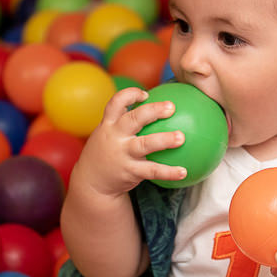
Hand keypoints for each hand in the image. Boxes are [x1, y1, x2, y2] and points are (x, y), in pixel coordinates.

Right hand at [71, 87, 186, 198]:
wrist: (92, 182)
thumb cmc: (107, 152)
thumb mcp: (108, 133)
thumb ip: (124, 121)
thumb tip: (155, 106)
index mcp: (109, 124)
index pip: (116, 103)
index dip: (130, 95)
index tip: (145, 95)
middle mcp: (115, 137)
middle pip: (134, 119)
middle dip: (153, 111)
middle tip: (171, 107)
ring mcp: (123, 154)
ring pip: (145, 145)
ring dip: (164, 140)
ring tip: (181, 138)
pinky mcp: (130, 171)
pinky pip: (152, 171)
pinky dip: (169, 172)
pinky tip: (183, 172)